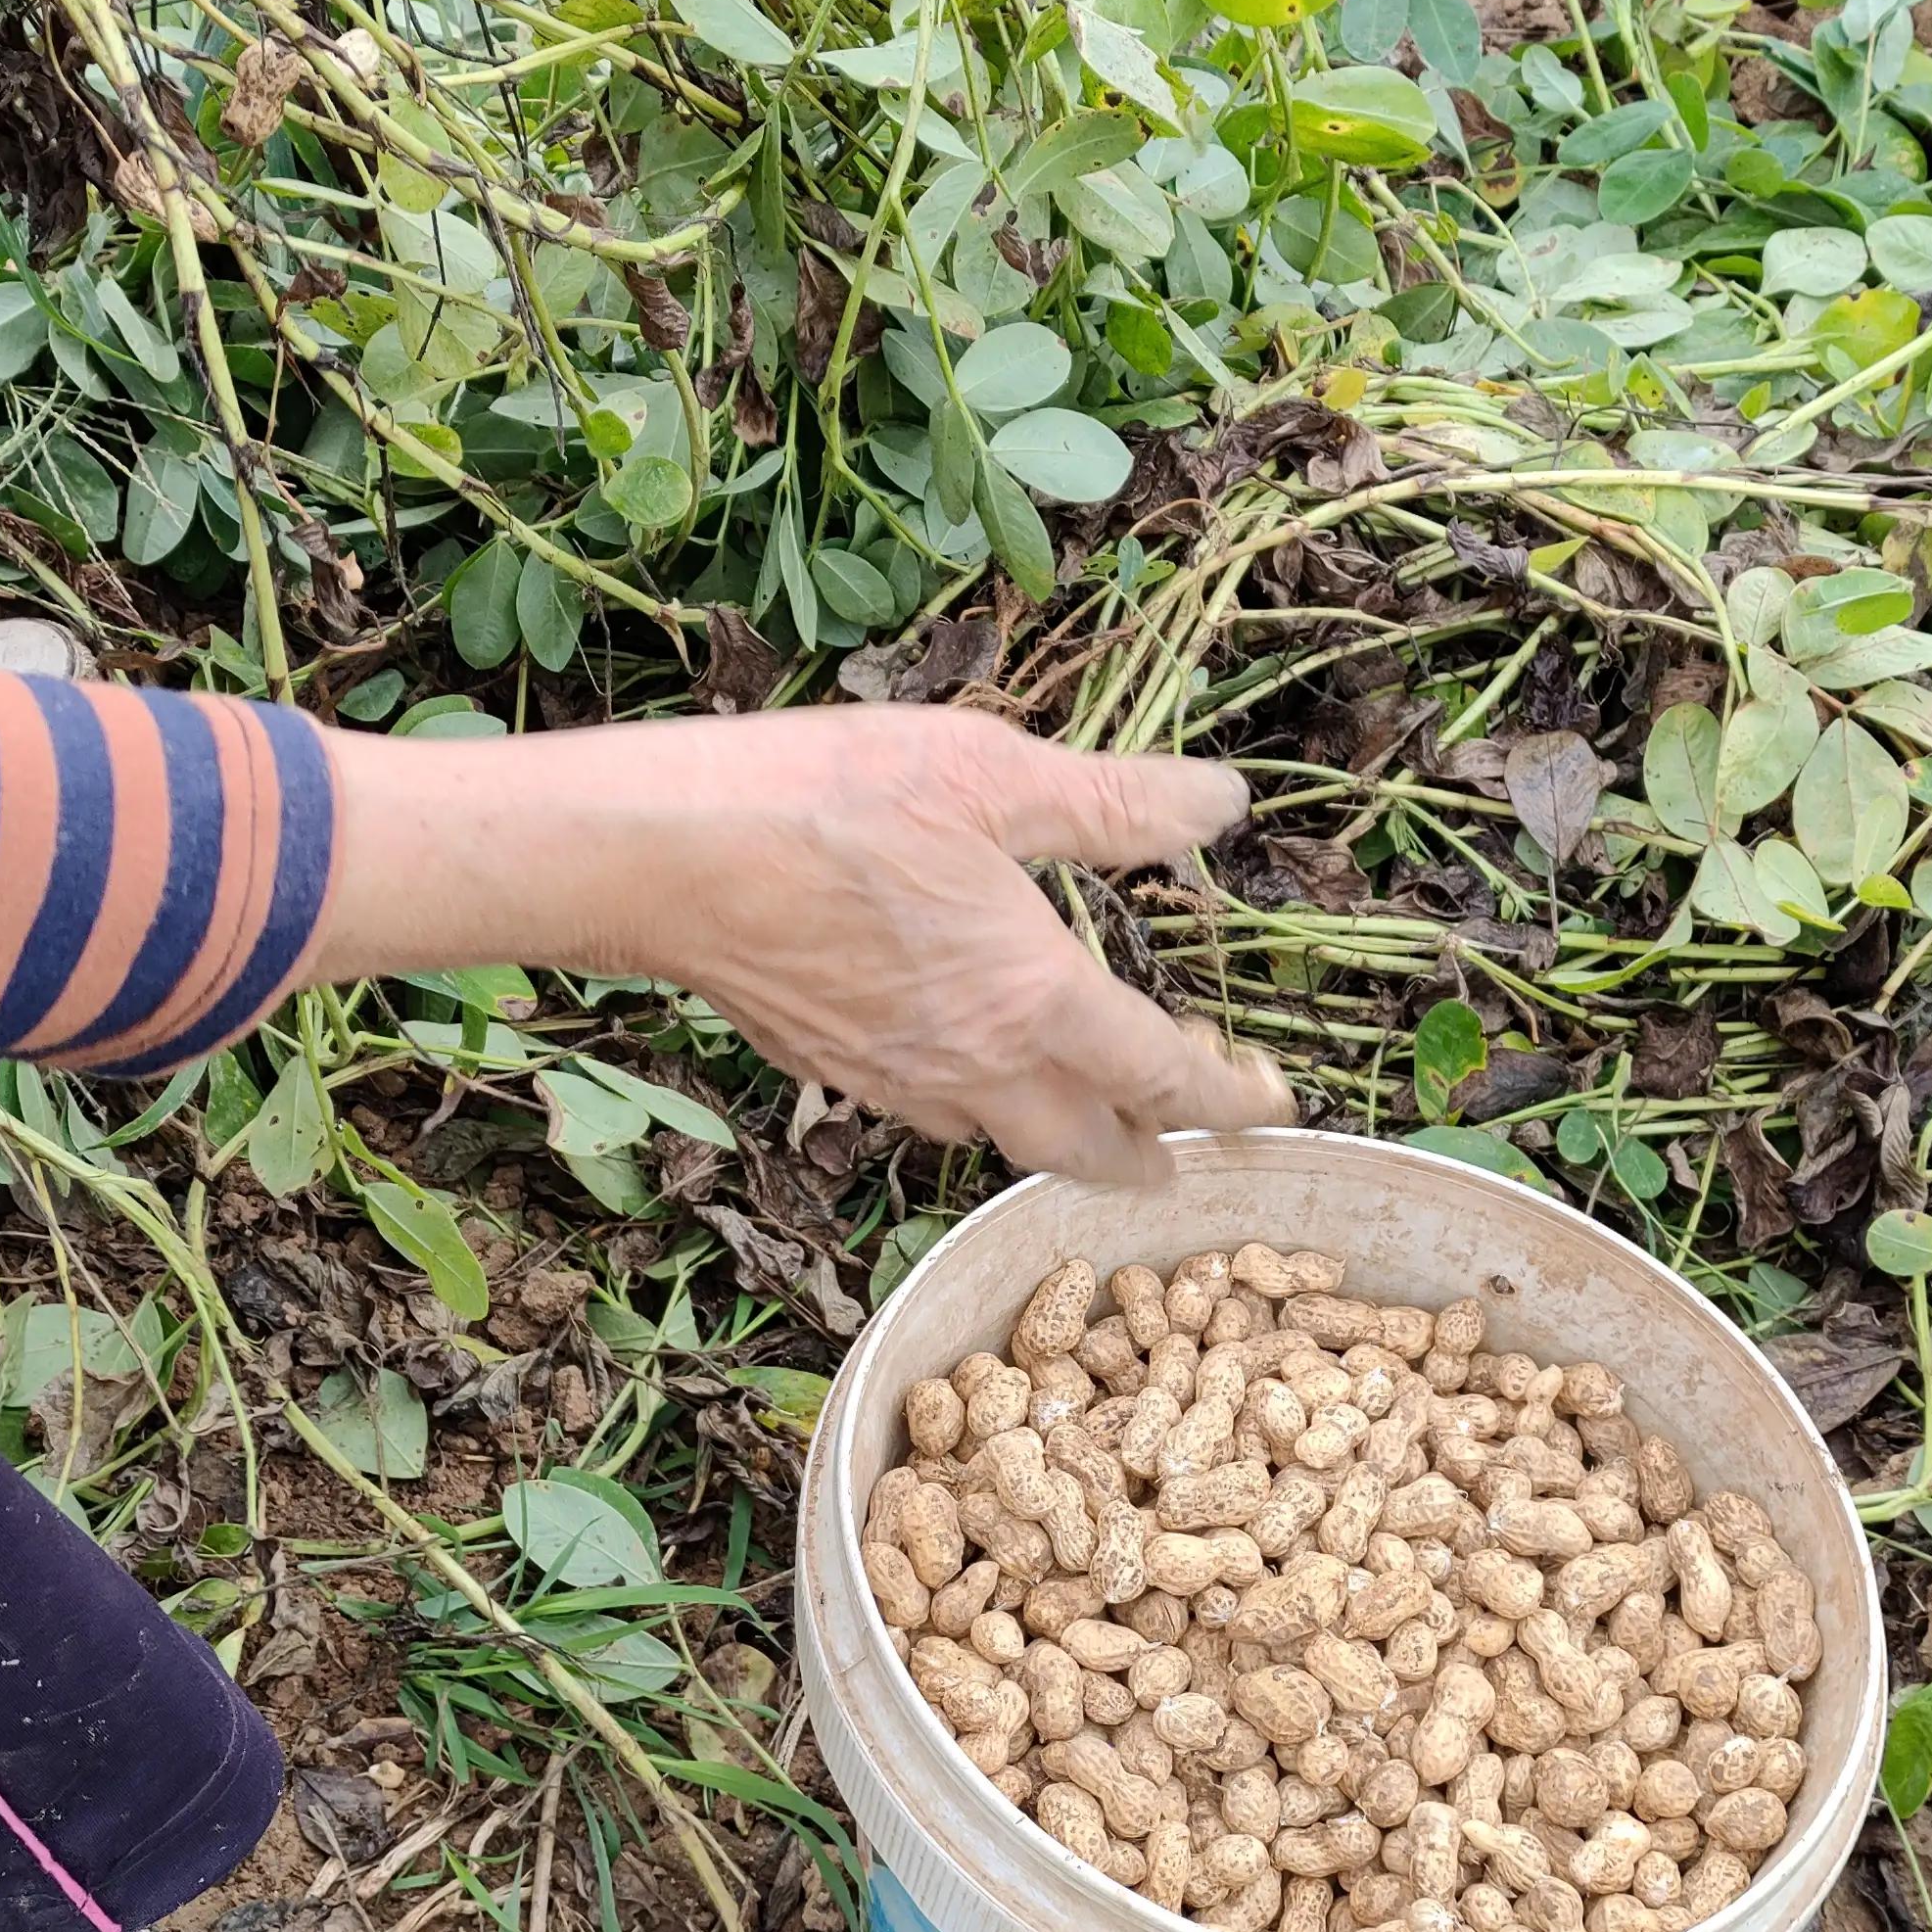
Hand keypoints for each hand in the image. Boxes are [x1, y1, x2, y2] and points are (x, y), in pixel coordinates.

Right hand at [305, 705, 1295, 1185]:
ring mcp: (895, 1080)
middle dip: (1144, 1159)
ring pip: (1000, 1141)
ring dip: (1057, 1142)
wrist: (659, 857)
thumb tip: (1223, 806)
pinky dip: (971, 1112)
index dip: (1229, 1098)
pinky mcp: (830, 1068)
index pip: (1163, 1077)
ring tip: (1082, 1124)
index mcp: (1036, 999)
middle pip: (1084, 1148)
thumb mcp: (993, 772)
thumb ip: (1115, 804)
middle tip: (1180, 1159)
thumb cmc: (827, 798)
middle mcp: (974, 1065)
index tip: (1271, 1102)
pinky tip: (960, 1074)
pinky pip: (925, 1114)